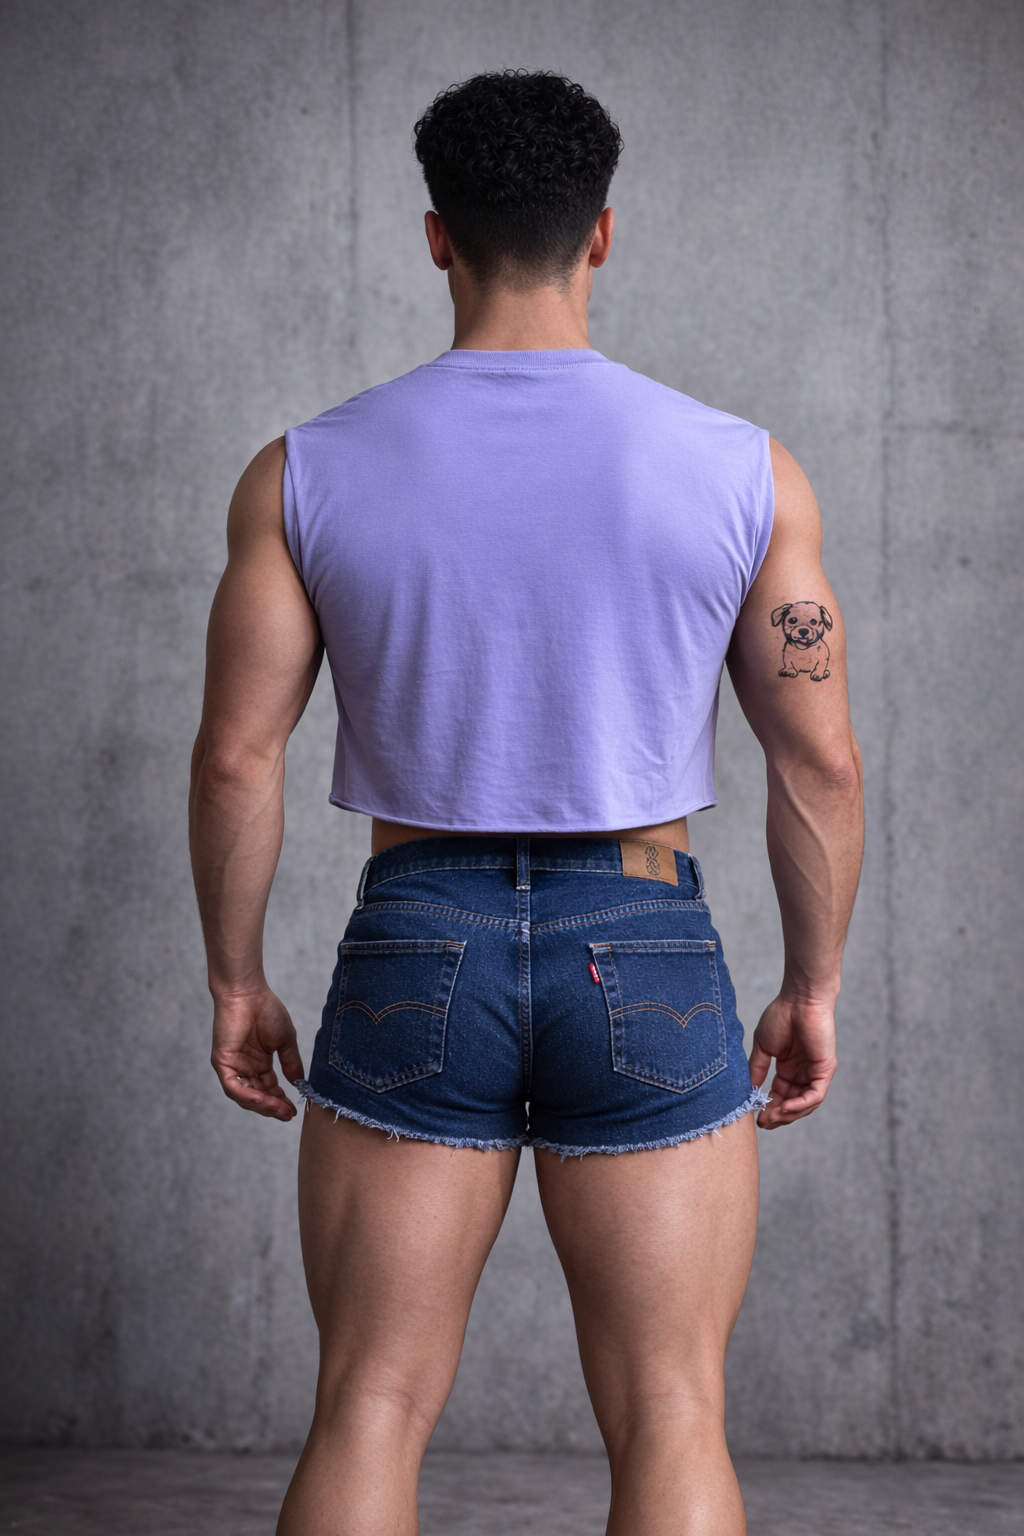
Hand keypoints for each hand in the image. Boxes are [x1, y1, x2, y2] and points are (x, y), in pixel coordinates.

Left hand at [211, 985, 304, 1120]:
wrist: (248, 992)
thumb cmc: (267, 1010)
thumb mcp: (285, 1041)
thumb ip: (291, 1063)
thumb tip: (298, 1084)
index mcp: (259, 1063)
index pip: (269, 1089)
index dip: (281, 1101)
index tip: (294, 1109)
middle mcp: (245, 1067)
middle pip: (257, 1096)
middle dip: (273, 1107)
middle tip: (287, 1114)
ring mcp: (232, 1066)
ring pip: (245, 1096)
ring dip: (262, 1105)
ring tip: (279, 1109)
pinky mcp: (222, 1062)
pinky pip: (233, 1086)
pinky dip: (247, 1095)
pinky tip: (263, 1099)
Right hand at [748, 993, 836, 1129]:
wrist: (800, 999)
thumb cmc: (782, 1016)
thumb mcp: (764, 1046)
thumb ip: (757, 1068)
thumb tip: (749, 1090)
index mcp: (789, 1069)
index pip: (780, 1096)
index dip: (768, 1108)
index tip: (754, 1116)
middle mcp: (803, 1074)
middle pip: (792, 1104)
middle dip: (778, 1116)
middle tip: (763, 1122)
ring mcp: (815, 1073)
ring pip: (805, 1104)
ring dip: (788, 1114)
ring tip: (772, 1117)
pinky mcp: (825, 1070)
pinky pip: (815, 1095)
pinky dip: (801, 1105)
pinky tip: (785, 1107)